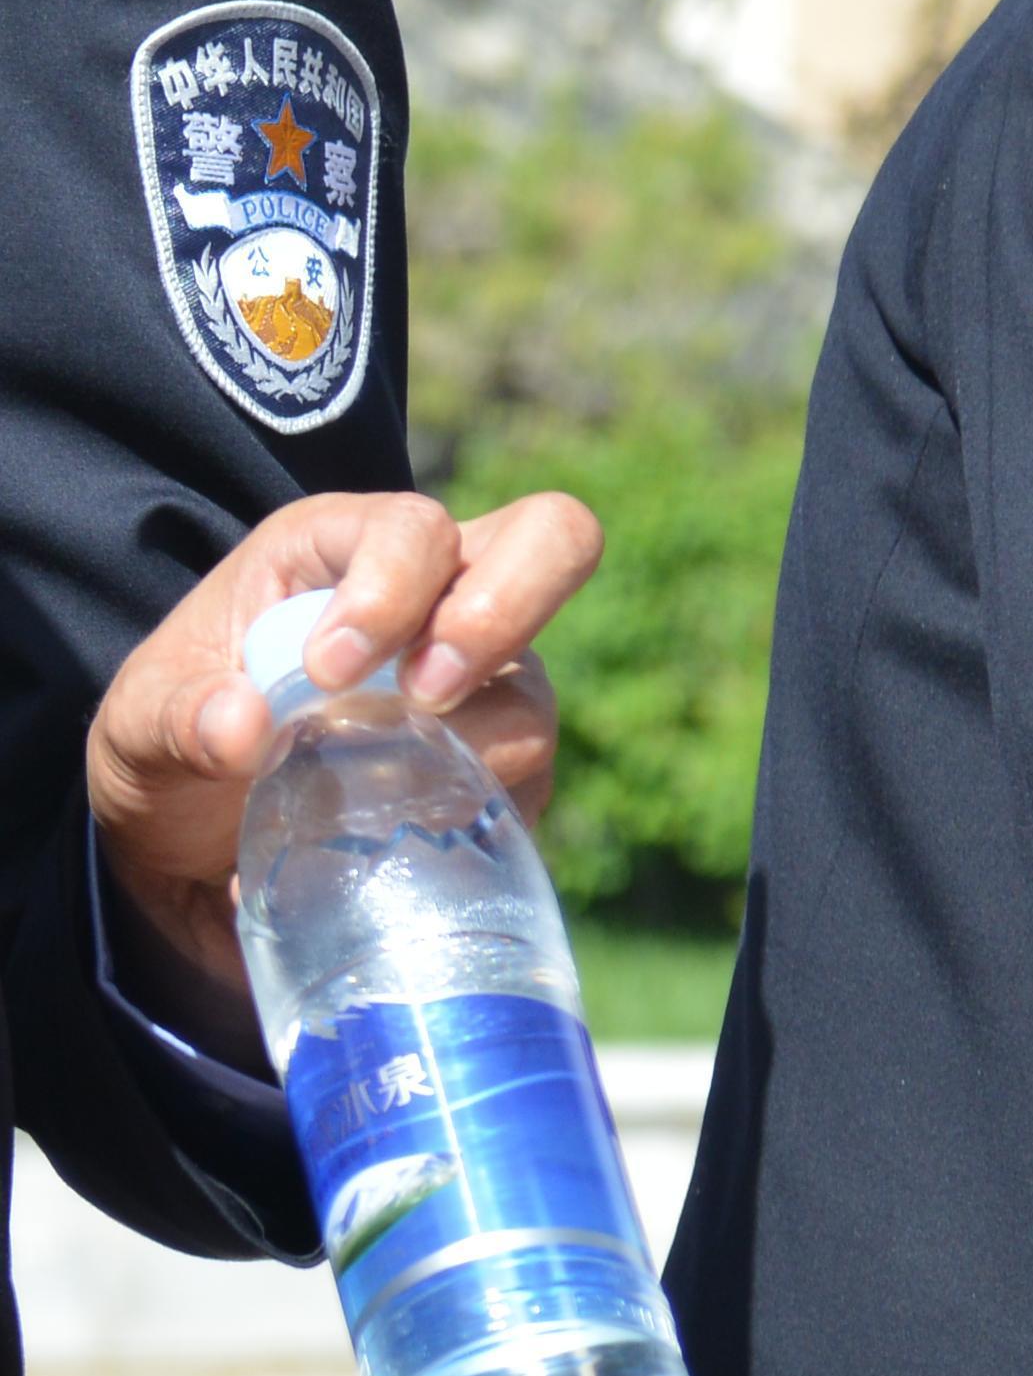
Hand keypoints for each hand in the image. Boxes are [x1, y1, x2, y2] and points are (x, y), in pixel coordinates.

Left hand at [90, 490, 604, 1033]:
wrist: (199, 848)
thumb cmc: (175, 748)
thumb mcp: (137, 727)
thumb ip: (174, 719)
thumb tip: (241, 727)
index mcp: (343, 549)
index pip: (416, 527)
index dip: (391, 588)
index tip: (327, 673)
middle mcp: (438, 597)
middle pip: (552, 538)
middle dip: (504, 610)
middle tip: (428, 691)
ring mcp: (486, 681)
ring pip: (535, 691)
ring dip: (472, 748)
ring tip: (383, 792)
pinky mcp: (505, 766)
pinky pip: (530, 787)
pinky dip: (471, 818)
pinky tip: (400, 838)